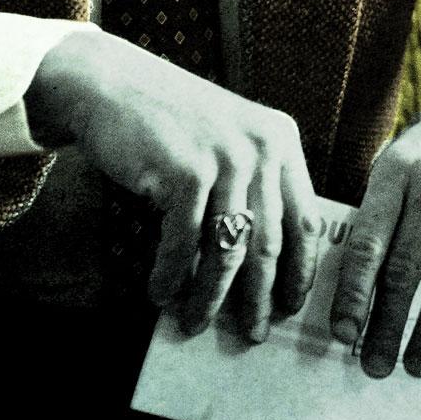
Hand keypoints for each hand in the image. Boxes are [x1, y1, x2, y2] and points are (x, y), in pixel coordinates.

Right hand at [27, 29, 319, 344]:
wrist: (112, 85)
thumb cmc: (170, 124)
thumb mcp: (229, 143)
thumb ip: (253, 188)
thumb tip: (263, 268)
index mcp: (282, 142)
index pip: (307, 220)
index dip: (301, 270)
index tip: (292, 306)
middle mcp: (262, 149)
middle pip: (271, 244)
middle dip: (261, 297)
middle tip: (253, 334)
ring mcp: (226, 159)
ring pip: (227, 251)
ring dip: (210, 296)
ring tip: (195, 322)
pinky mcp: (187, 171)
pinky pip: (183, 243)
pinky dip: (171, 276)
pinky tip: (160, 293)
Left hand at [329, 64, 420, 376]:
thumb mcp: (407, 156)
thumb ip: (382, 207)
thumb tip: (351, 276)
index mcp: (396, 172)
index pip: (366, 244)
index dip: (352, 295)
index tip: (342, 334)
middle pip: (402, 271)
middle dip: (385, 326)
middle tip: (374, 366)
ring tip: (413, 365)